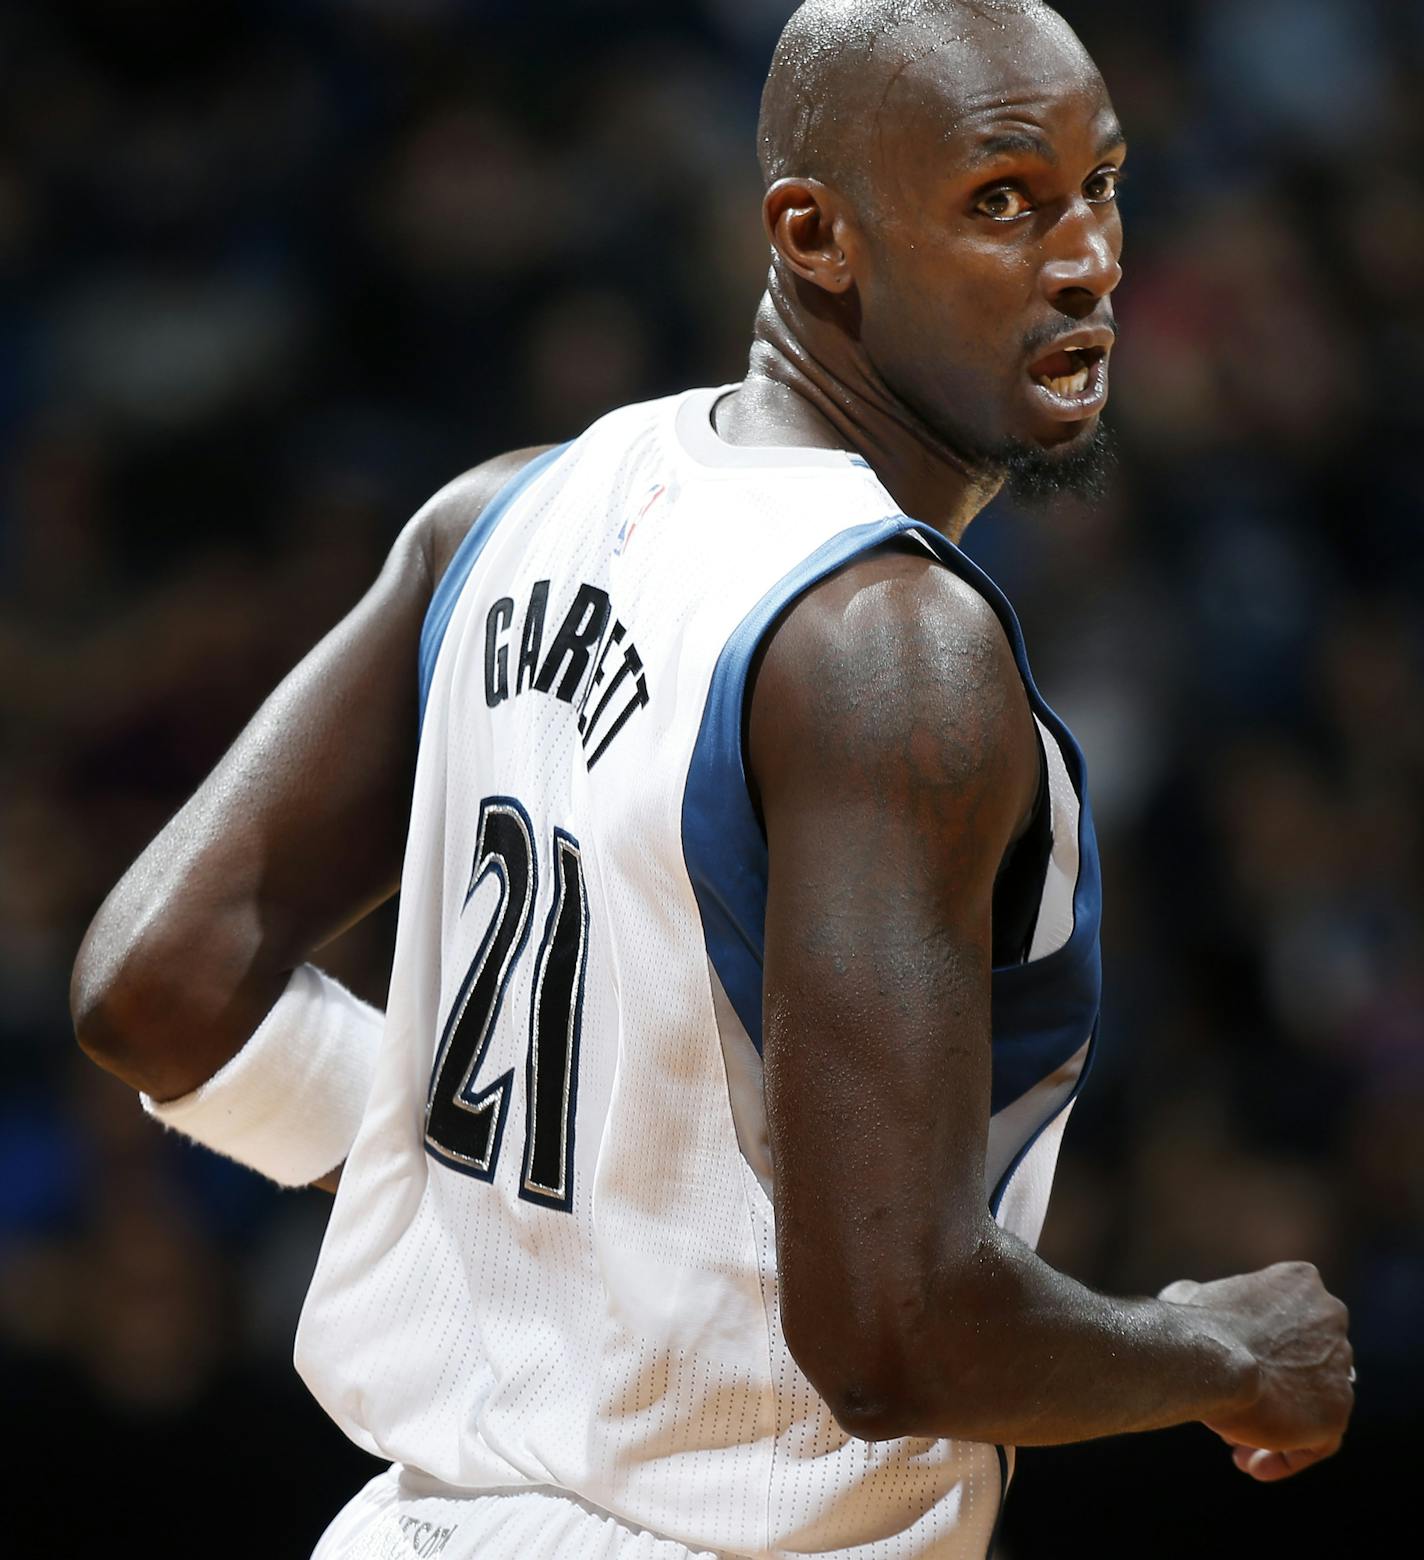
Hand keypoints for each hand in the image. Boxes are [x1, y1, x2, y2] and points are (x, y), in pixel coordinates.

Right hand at [1158, 1262, 1352, 1481]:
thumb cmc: (1191, 1323)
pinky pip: (1316, 1442)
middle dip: (1271, 1388)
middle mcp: (1331, 1317)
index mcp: (1301, 1282)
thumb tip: (1189, 1303)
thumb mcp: (1190, 1295)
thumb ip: (1204, 1300)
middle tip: (1235, 1409)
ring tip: (1238, 1449)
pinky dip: (1285, 1455)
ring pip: (1310, 1404)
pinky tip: (1252, 1464)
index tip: (1231, 1366)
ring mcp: (1339, 1365)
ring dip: (1276, 1427)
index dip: (1259, 1348)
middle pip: (1303, 1362)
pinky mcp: (1337, 1411)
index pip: (1289, 1320)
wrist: (1209, 1356)